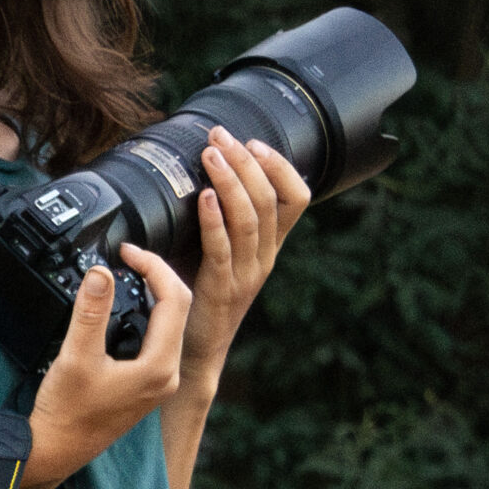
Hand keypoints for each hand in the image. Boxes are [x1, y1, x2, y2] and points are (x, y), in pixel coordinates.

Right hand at [22, 246, 190, 488]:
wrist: (56, 449)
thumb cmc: (66, 412)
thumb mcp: (76, 356)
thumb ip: (91, 311)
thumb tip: (102, 272)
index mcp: (159, 367)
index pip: (174, 300)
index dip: (154, 266)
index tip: (127, 251)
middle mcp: (167, 375)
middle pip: (178, 308)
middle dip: (156, 275)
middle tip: (127, 256)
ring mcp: (158, 381)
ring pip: (170, 323)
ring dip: (152, 293)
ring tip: (126, 272)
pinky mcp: (146, 384)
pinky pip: (157, 338)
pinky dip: (145, 313)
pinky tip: (123, 305)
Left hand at [180, 125, 310, 381]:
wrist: (193, 353)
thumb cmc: (198, 295)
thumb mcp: (213, 250)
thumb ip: (213, 217)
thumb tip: (192, 171)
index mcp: (268, 246)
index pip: (296, 198)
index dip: (281, 166)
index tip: (254, 141)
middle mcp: (264, 258)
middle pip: (270, 200)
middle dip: (247, 161)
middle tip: (222, 135)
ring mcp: (246, 274)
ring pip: (251, 219)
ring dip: (230, 181)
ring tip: (211, 154)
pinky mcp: (221, 290)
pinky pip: (223, 248)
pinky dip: (214, 219)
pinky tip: (204, 197)